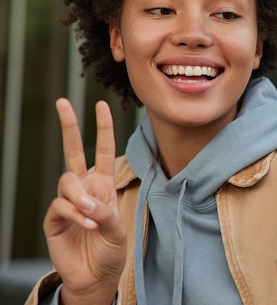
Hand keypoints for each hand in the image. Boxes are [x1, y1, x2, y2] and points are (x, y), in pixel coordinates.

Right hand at [43, 99, 125, 304]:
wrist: (96, 276)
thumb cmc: (111, 250)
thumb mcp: (118, 228)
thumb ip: (105, 212)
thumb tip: (85, 202)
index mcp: (103, 185)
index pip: (104, 151)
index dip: (103, 129)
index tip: (101, 105)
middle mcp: (84, 188)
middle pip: (74, 151)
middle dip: (69, 126)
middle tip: (62, 103)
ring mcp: (68, 202)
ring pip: (66, 182)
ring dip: (80, 197)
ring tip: (92, 217)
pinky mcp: (54, 218)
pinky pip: (61, 207)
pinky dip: (76, 215)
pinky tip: (88, 226)